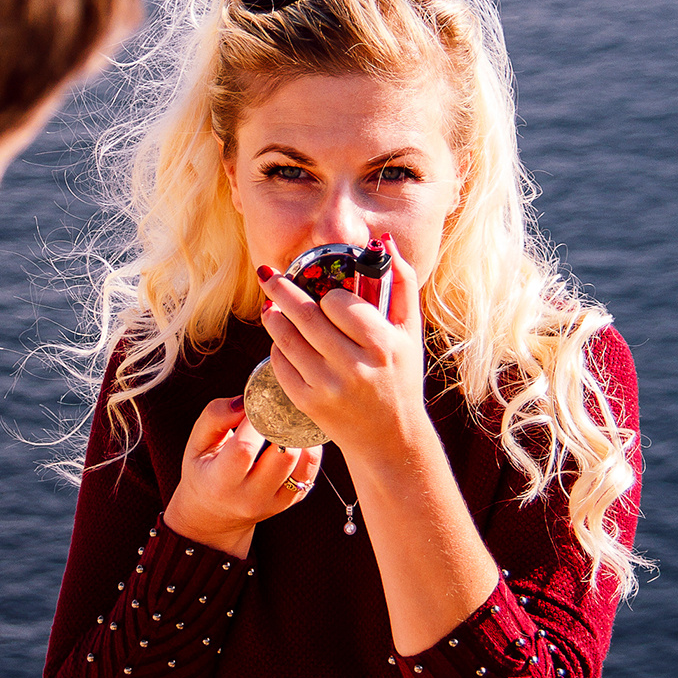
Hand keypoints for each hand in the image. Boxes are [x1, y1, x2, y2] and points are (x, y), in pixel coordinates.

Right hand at [161, 396, 323, 557]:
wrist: (212, 513)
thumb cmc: (204, 471)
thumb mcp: (197, 443)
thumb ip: (215, 416)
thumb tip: (245, 401)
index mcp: (221, 482)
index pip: (245, 448)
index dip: (256, 420)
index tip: (259, 400)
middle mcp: (250, 497)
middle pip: (283, 456)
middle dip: (285, 425)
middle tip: (281, 405)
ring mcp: (274, 503)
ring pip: (302, 464)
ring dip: (301, 436)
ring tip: (290, 420)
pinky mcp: (290, 502)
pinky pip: (310, 473)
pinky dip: (309, 451)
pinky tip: (299, 437)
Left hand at [257, 237, 431, 461]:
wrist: (389, 437)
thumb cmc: (401, 376)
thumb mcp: (410, 332)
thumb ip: (402, 283)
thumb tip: (385, 240)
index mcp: (382, 346)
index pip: (341, 304)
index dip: (331, 296)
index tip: (330, 297)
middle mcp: (354, 367)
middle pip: (306, 317)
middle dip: (282, 291)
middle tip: (268, 275)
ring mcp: (328, 387)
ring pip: (287, 340)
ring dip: (273, 317)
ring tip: (270, 306)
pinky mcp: (308, 404)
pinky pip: (281, 365)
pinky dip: (278, 348)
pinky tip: (282, 340)